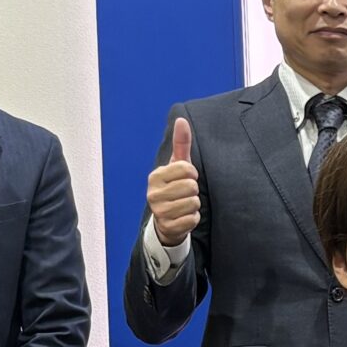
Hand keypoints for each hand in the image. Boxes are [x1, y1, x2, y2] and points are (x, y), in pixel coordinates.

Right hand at [149, 117, 200, 247]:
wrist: (166, 219)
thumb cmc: (174, 187)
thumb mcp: (177, 165)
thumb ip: (181, 144)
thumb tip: (182, 119)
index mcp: (155, 176)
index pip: (187, 169)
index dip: (192, 174)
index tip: (185, 178)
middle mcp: (153, 194)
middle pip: (191, 187)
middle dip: (193, 190)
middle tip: (184, 193)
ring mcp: (159, 211)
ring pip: (193, 203)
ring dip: (194, 205)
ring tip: (183, 204)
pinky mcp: (168, 227)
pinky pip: (193, 219)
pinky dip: (193, 218)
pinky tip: (183, 216)